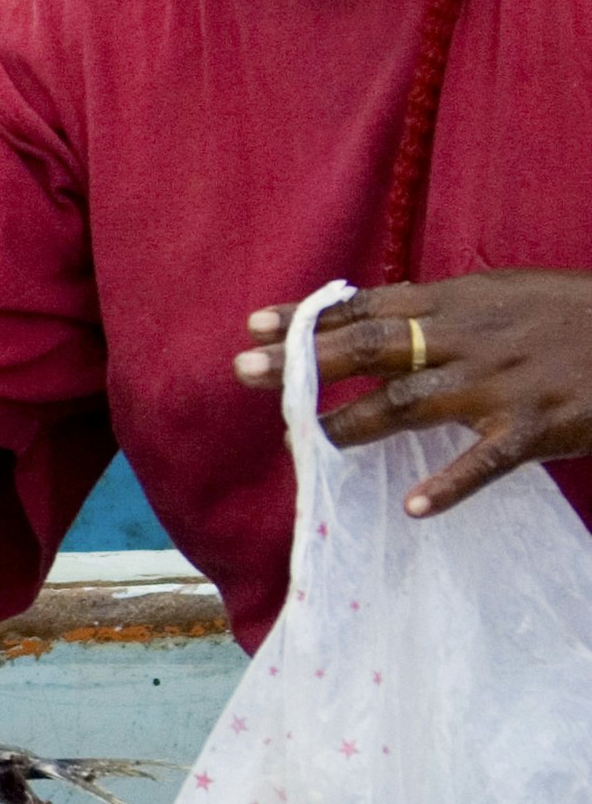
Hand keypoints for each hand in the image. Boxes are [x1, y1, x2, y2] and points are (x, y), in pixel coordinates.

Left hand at [235, 270, 591, 516]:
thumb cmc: (573, 316)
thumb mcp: (502, 295)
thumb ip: (439, 309)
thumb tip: (372, 318)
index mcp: (458, 301)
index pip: (366, 307)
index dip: (307, 318)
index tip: (253, 327)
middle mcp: (469, 337)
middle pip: (371, 347)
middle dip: (304, 361)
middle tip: (245, 372)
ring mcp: (499, 384)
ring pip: (408, 403)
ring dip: (350, 424)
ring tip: (302, 443)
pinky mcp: (535, 427)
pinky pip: (484, 462)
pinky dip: (450, 485)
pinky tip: (416, 508)